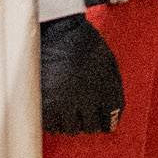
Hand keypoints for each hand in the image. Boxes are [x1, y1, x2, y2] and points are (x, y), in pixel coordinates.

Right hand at [39, 12, 123, 133]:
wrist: (56, 28)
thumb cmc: (84, 43)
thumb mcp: (108, 62)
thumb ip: (113, 88)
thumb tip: (113, 114)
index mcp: (106, 89)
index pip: (111, 120)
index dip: (107, 122)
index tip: (103, 121)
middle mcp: (87, 99)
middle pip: (91, 127)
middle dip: (88, 120)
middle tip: (82, 113)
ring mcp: (64, 103)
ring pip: (70, 128)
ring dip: (70, 122)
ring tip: (67, 109)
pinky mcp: (44, 103)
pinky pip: (50, 125)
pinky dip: (53, 121)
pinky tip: (54, 109)